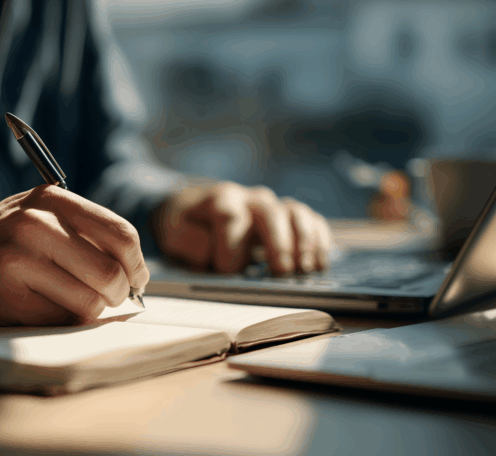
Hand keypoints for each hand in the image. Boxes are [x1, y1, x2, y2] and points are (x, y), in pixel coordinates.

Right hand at [0, 185, 149, 325]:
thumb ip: (79, 229)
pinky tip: (45, 309)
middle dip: (120, 294)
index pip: (121, 235)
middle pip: (112, 272)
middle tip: (110, 298)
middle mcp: (36, 222)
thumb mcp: (33, 213)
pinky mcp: (6, 295)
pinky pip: (62, 318)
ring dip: (93, 310)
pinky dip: (65, 320)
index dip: (137, 265)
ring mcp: (19, 258)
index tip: (136, 279)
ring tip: (75, 303)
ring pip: (91, 301)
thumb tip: (135, 269)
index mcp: (50, 198)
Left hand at [153, 182, 331, 274]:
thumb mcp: (174, 233)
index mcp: (221, 200)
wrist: (196, 211)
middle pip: (270, 212)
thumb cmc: (187, 226)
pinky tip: (320, 262)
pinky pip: (311, 220)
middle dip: (278, 243)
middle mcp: (250, 198)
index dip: (231, 246)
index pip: (230, 216)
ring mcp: (273, 205)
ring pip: (295, 213)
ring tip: (304, 269)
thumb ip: (187, 241)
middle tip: (282, 272)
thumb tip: (209, 250)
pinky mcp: (289, 216)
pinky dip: (320, 239)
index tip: (228, 271)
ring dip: (304, 241)